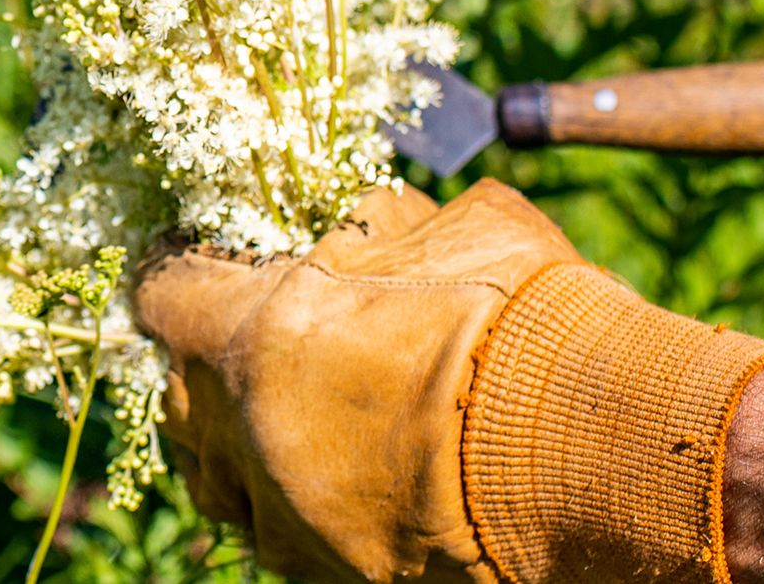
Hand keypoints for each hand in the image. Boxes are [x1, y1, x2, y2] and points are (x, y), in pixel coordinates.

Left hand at [131, 178, 763, 583]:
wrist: (601, 454)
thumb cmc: (527, 323)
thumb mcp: (451, 227)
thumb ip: (376, 225)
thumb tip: (359, 216)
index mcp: (256, 337)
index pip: (162, 296)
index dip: (179, 274)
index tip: (196, 263)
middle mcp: (250, 436)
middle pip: (180, 401)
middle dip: (210, 369)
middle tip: (257, 341)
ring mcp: (289, 518)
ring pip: (225, 484)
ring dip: (245, 448)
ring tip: (301, 418)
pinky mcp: (336, 575)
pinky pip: (288, 536)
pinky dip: (302, 505)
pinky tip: (354, 477)